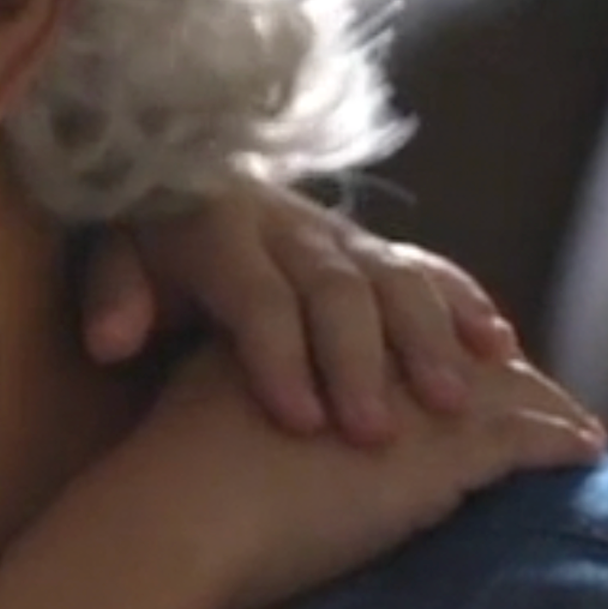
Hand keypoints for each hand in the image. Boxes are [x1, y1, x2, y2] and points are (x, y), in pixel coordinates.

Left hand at [83, 187, 516, 442]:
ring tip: (455, 403)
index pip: (257, 299)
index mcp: (221, 235)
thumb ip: (112, 295)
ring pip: (397, 279)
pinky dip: (465, 302)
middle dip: (360, 364)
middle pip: (336, 295)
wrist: (185, 174)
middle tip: (375, 434)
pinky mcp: (373, 244)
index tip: (301, 421)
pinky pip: (428, 267)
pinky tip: (498, 348)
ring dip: (429, 341)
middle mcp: (291, 231)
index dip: (279, 357)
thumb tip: (109, 342)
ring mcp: (340, 234)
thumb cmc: (146, 240)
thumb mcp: (112, 256)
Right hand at [105, 344, 605, 608]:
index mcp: (298, 316)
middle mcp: (359, 342)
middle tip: (529, 379)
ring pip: (493, 381)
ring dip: (536, 399)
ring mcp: (402, 391)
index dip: (428, 319)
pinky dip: (556, 441)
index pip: (383, 301)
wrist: (177, 516)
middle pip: (447, 333)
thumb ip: (238, 373)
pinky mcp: (435, 448)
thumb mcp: (205, 395)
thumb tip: (256, 385)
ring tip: (572, 423)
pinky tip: (584, 449)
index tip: (459, 339)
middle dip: (489, 356)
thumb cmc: (168, 475)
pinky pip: (520, 436)